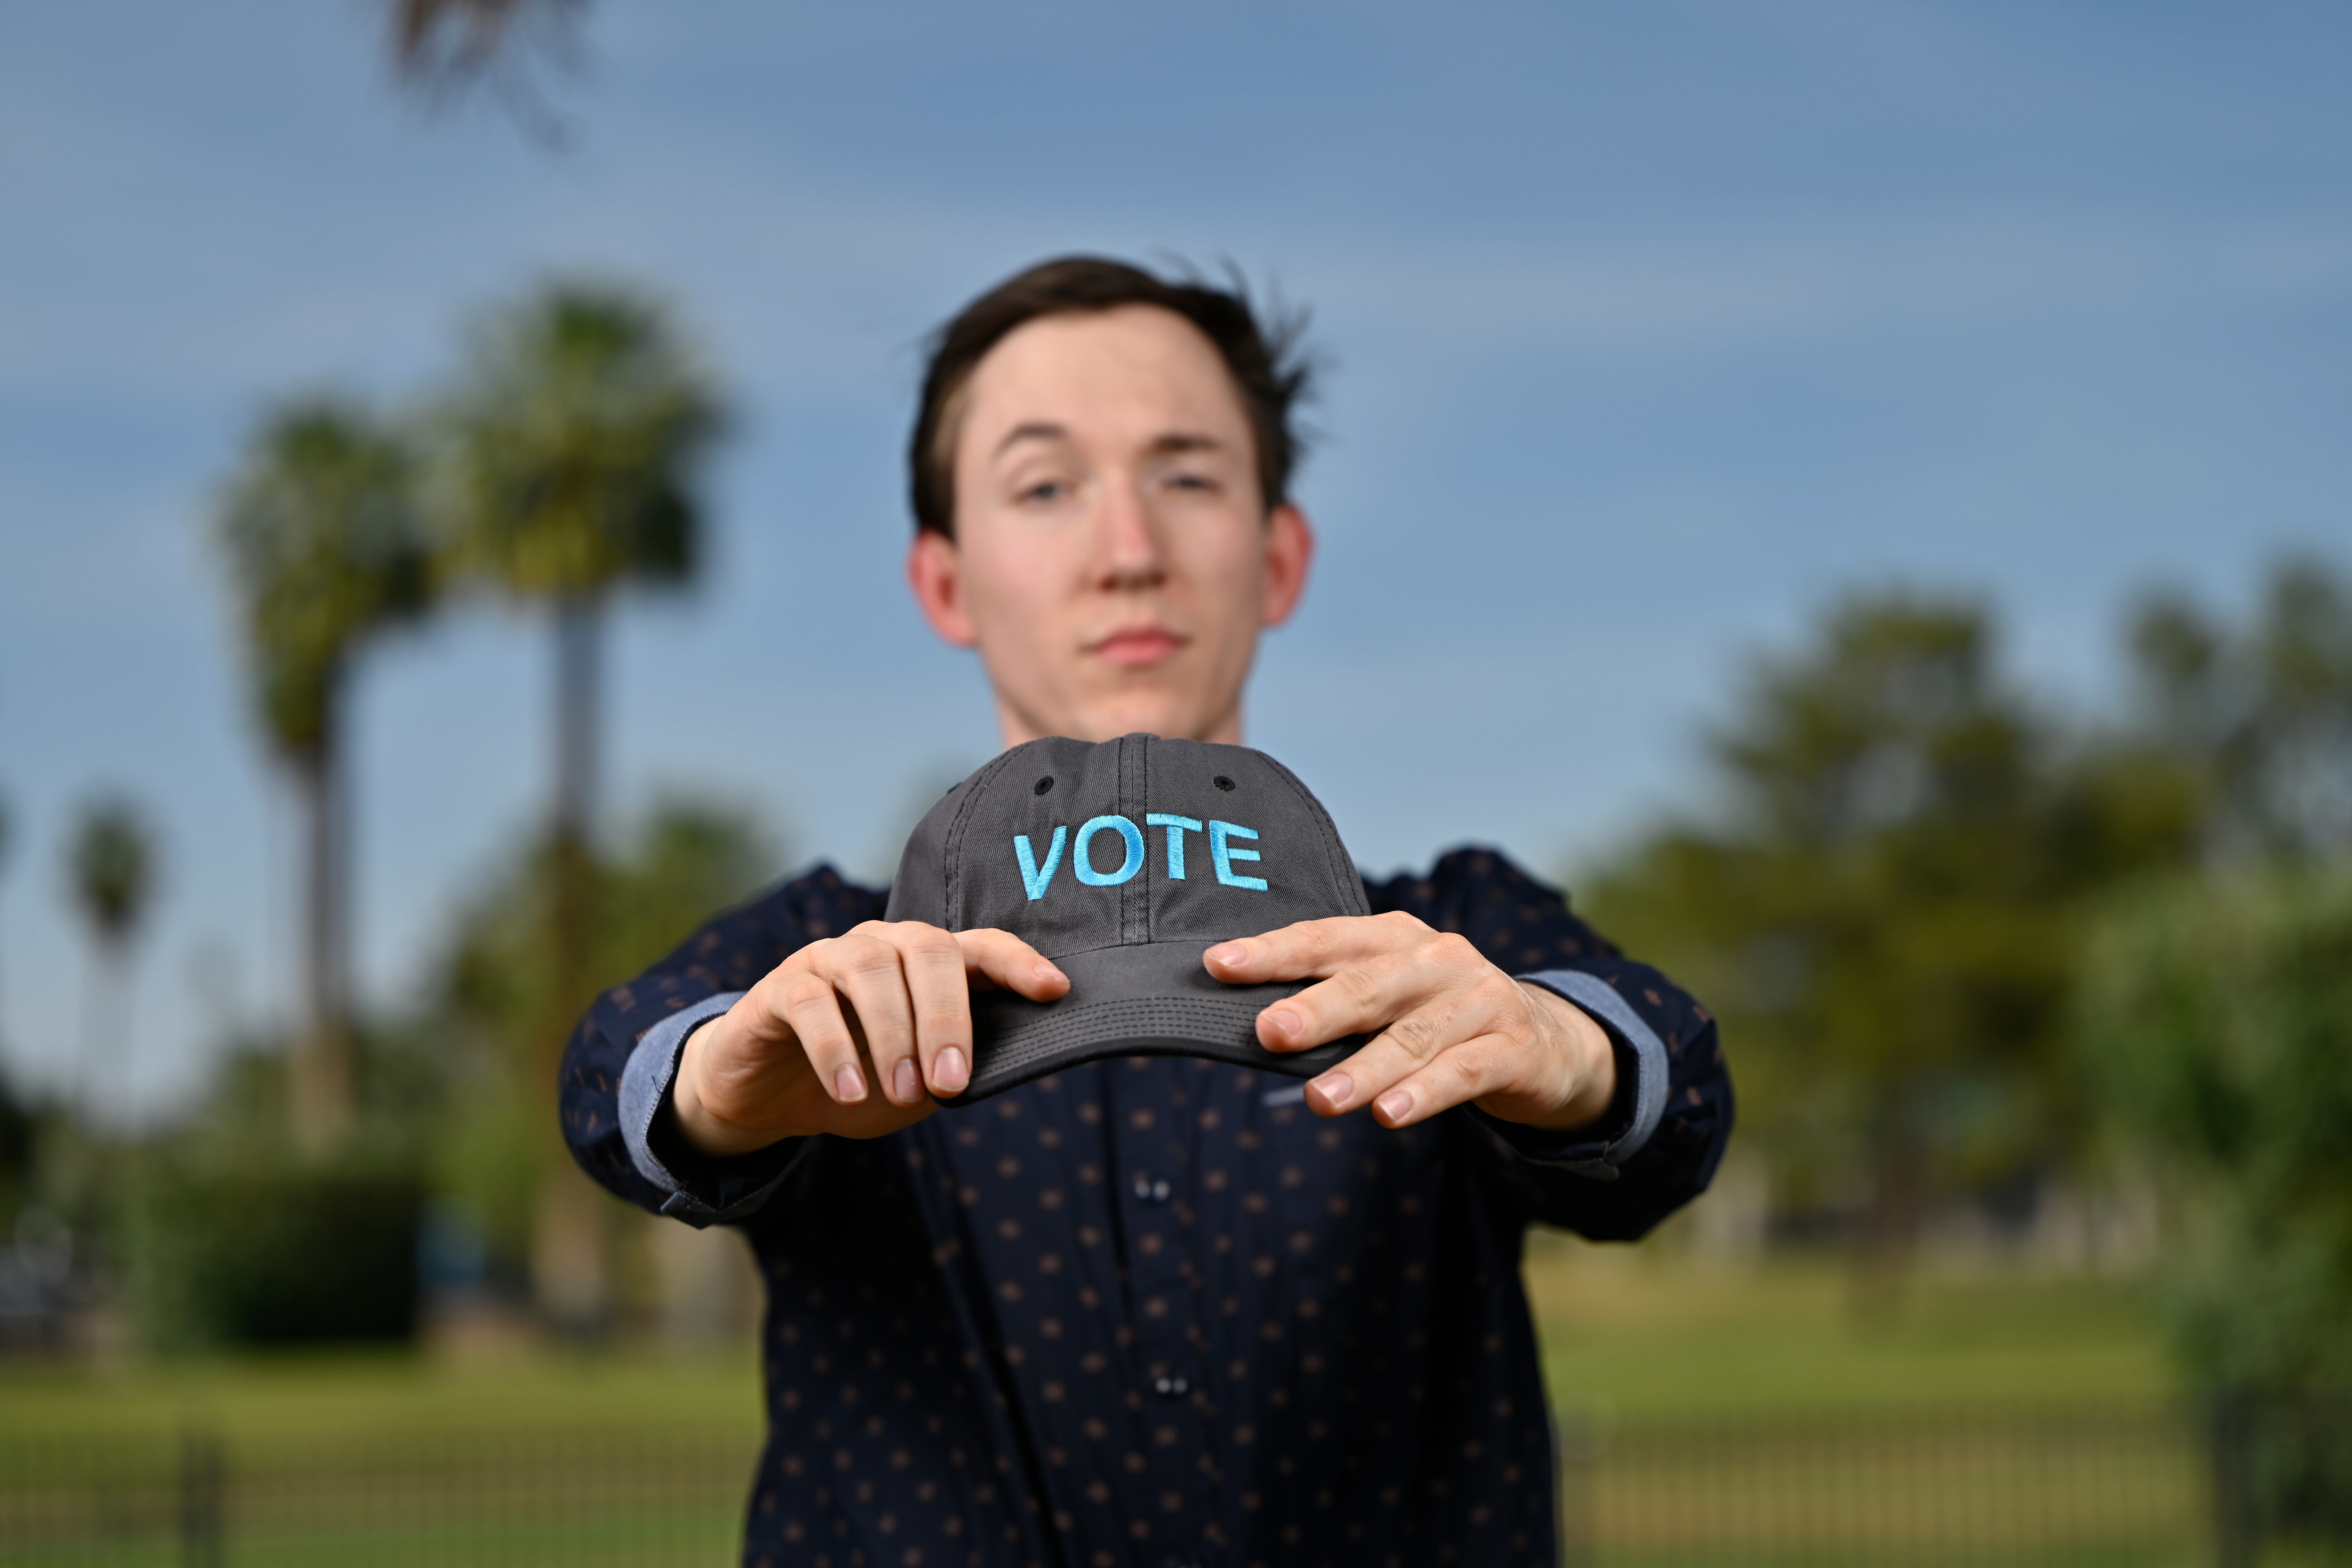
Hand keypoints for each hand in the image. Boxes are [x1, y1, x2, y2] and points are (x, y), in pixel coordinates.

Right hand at [672, 922, 1069, 1154]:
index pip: (981, 946)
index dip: (1019, 962)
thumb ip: (956, 1070)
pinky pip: (810, 1002)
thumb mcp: (919, 1085)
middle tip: (950, 1081)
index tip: (1054, 989)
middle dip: (947, 1017)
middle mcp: (883, 944)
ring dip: (893, 1034)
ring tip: (902, 1093)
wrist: (771, 1096)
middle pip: (928, 951)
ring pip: (871, 969)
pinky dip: (834, 1048)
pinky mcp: (780, 986)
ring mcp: (829, 957)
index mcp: (926, 963)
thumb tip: (1003, 1068)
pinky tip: (849, 1092)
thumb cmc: (863, 1083)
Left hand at [1203, 911, 1616, 1131]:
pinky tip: (1389, 1116)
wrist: (1546, 1042)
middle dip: (1316, 1008)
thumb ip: (1335, 1002)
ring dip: (1362, 1070)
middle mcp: (1439, 960)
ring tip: (1319, 1100)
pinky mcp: (1512, 1048)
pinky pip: (1461, 1073)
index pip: (1326, 939)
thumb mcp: (1391, 997)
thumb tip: (1254, 1026)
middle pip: (1368, 984)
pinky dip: (1423, 1094)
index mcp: (1396, 938)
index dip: (1273, 952)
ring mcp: (1480, 1001)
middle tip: (1269, 1032)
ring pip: (1412, 1037)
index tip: (1218, 966)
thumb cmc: (1441, 1017)